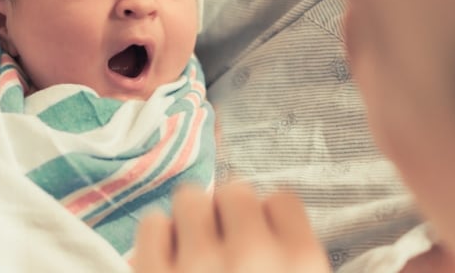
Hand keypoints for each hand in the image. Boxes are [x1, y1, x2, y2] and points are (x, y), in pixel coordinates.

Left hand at [133, 183, 330, 272]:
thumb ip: (291, 251)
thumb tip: (263, 214)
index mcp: (302, 263)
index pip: (281, 199)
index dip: (266, 221)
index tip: (258, 242)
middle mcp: (253, 257)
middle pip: (235, 190)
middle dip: (227, 216)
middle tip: (224, 249)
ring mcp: (198, 267)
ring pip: (190, 198)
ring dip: (191, 223)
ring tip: (195, 258)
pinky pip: (151, 224)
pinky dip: (157, 244)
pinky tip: (169, 268)